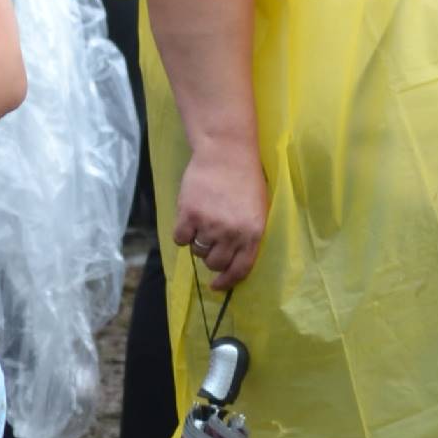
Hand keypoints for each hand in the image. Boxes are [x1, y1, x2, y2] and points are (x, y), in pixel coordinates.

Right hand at [174, 140, 266, 291]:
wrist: (226, 152)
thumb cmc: (245, 179)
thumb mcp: (257, 209)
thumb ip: (247, 235)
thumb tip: (231, 259)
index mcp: (253, 233)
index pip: (240, 269)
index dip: (227, 281)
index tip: (217, 285)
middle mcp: (232, 233)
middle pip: (215, 263)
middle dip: (211, 256)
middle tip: (210, 241)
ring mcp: (209, 225)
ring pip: (197, 251)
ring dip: (198, 242)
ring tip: (202, 222)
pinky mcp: (189, 215)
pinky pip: (180, 239)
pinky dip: (182, 233)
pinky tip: (188, 218)